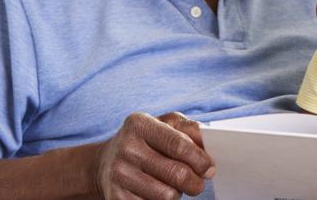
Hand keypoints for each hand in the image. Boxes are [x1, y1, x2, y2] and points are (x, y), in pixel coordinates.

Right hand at [94, 112, 214, 198]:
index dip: (200, 159)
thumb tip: (209, 142)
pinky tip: (158, 192)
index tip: (210, 169)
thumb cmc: (146, 140)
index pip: (178, 145)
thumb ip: (189, 129)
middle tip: (199, 183)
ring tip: (175, 185)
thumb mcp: (165, 124)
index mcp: (139, 124)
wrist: (105, 162)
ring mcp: (118, 174)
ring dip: (178, 193)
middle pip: (176, 174)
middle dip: (195, 182)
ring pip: (166, 195)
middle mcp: (126, 148)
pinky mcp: (115, 197)